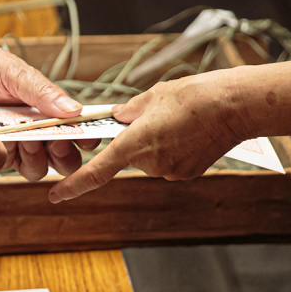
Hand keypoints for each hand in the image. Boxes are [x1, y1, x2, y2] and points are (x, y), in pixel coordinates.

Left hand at [0, 15, 93, 179]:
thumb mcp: (16, 72)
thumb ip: (44, 92)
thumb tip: (75, 110)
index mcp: (45, 107)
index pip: (74, 130)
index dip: (85, 138)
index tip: (87, 137)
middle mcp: (31, 128)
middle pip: (61, 159)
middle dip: (64, 155)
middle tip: (55, 140)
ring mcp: (11, 141)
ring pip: (36, 169)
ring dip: (37, 158)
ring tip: (27, 138)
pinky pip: (5, 165)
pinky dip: (8, 155)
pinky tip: (4, 138)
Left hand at [48, 71, 249, 202]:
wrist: (235, 107)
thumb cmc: (194, 96)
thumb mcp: (152, 96)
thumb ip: (127, 112)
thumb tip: (116, 120)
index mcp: (133, 144)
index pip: (95, 172)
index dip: (72, 185)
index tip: (54, 195)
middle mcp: (149, 163)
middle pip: (128, 156)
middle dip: (134, 140)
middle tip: (156, 118)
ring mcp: (168, 171)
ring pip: (149, 159)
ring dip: (155, 143)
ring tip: (178, 122)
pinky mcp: (185, 174)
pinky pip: (168, 162)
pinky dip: (172, 149)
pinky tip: (188, 133)